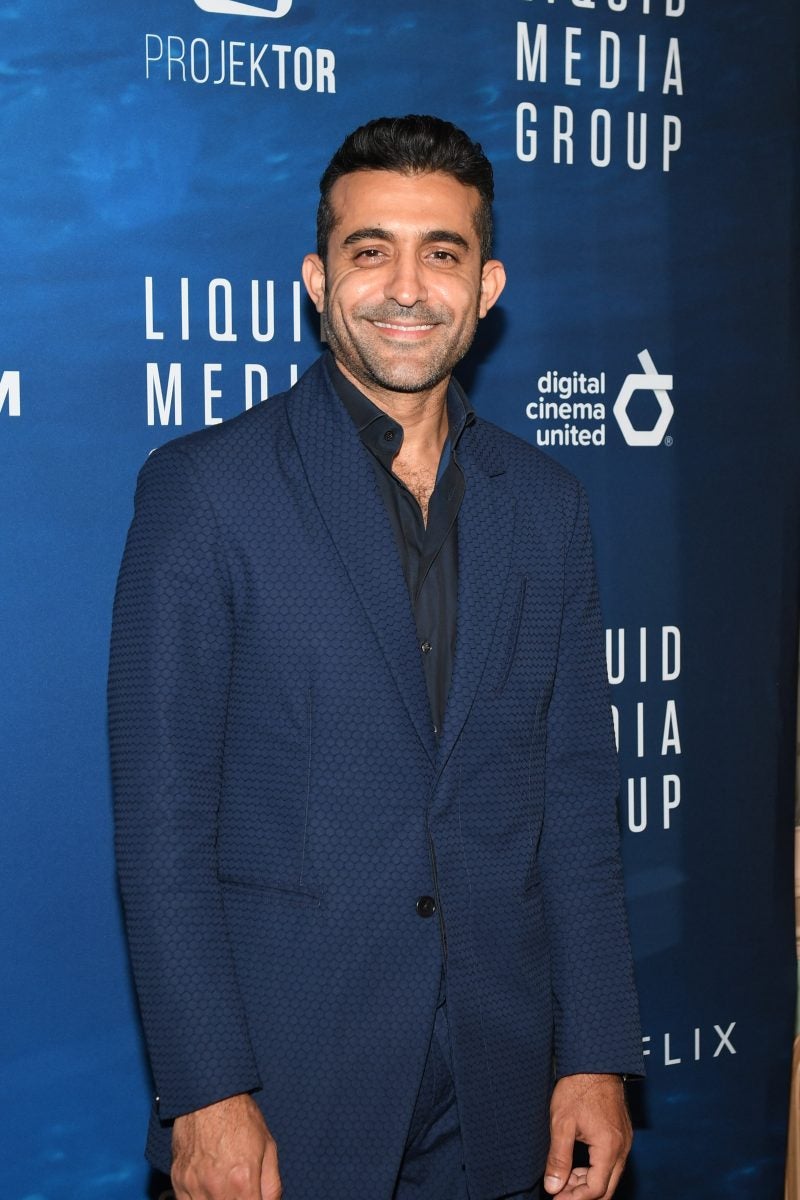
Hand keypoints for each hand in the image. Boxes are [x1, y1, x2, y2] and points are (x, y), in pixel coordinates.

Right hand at [171, 1092, 280, 1199]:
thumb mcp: (268, 1147)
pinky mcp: (178, 1180)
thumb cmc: (239, 1116)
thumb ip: (272, 1185)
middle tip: (239, 1193)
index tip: (253, 1198)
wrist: (210, 1094)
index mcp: (242, 1182)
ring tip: (224, 1190)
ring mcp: (193, 1186)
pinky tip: (207, 1191)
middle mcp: (216, 1189)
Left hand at [543, 1073, 631, 1198]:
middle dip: (582, 1195)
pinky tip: (576, 1167)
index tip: (555, 1198)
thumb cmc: (578, 1087)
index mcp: (609, 1148)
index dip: (574, 1199)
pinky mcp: (621, 1134)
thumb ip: (558, 1158)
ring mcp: (624, 1141)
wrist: (594, 1061)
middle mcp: (622, 1148)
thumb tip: (553, 1187)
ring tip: (563, 1180)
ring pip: (609, 1177)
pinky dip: (594, 1170)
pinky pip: (611, 1163)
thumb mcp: (562, 1123)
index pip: (595, 1189)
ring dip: (587, 1183)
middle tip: (560, 1194)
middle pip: (606, 1188)